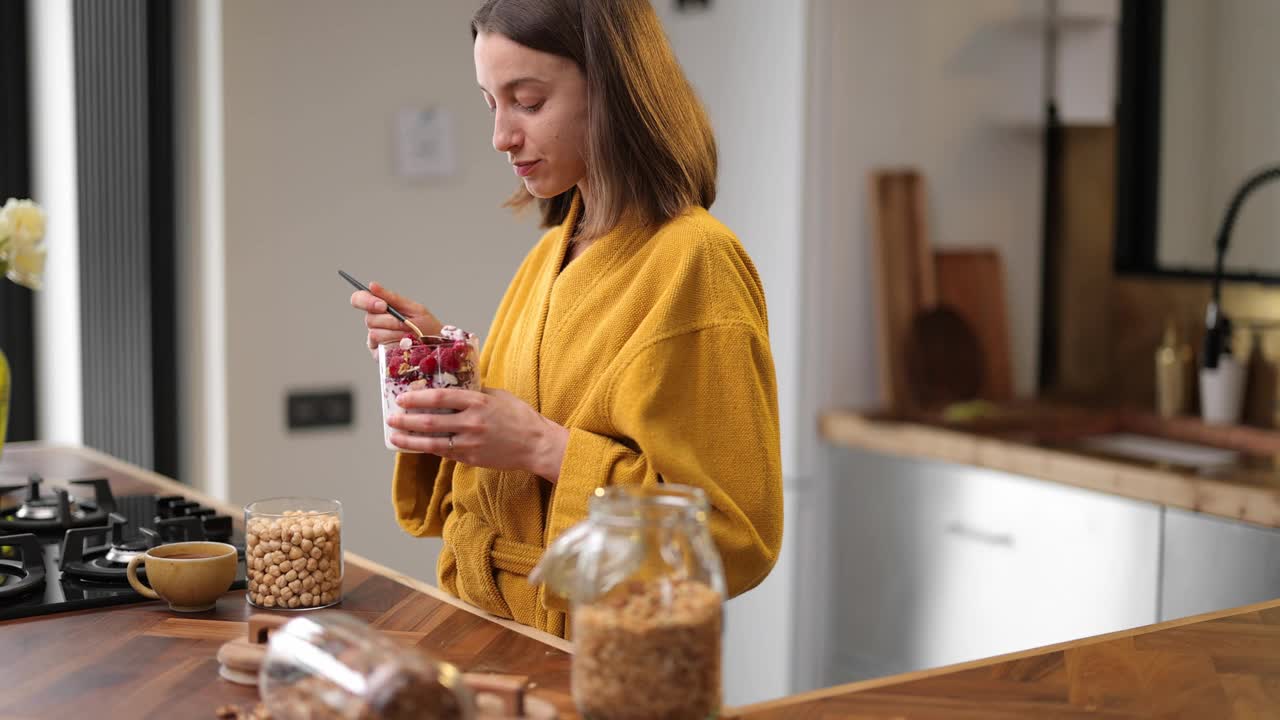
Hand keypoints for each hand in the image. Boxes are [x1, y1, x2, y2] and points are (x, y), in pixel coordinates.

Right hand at [349, 281, 442, 356]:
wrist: (438, 346)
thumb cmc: (427, 326)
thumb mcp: (413, 308)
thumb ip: (392, 298)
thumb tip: (372, 285)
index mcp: (380, 308)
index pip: (359, 299)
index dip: (366, 301)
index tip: (383, 305)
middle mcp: (375, 323)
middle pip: (369, 318)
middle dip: (390, 321)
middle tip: (406, 324)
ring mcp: (375, 340)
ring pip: (375, 333)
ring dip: (395, 333)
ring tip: (410, 335)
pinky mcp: (378, 354)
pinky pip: (380, 347)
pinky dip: (395, 344)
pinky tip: (405, 344)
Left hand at [386, 387, 569, 481]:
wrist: (536, 444)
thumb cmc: (519, 416)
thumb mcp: (498, 395)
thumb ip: (475, 392)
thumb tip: (453, 387)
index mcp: (478, 402)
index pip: (440, 398)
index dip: (417, 398)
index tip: (402, 398)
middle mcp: (471, 422)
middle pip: (430, 421)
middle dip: (406, 420)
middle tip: (391, 418)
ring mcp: (471, 442)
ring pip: (432, 443)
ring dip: (410, 440)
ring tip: (394, 437)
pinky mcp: (472, 458)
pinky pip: (444, 453)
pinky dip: (428, 449)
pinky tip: (416, 447)